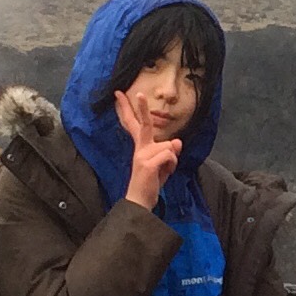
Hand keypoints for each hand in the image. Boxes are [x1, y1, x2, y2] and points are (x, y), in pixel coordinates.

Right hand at [117, 91, 181, 210]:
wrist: (141, 202)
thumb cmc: (151, 183)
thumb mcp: (164, 165)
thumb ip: (170, 152)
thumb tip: (177, 141)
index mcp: (141, 147)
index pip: (134, 125)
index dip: (126, 109)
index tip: (118, 94)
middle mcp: (140, 148)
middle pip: (143, 124)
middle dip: (142, 108)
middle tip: (139, 94)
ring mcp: (142, 155)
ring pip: (169, 146)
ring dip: (172, 160)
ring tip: (164, 172)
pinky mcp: (147, 164)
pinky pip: (169, 155)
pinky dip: (173, 165)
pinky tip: (165, 174)